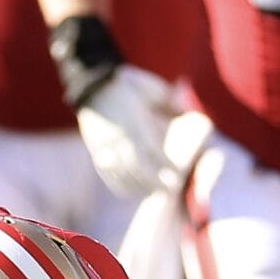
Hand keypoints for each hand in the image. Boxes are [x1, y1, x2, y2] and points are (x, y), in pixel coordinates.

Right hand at [76, 65, 177, 199]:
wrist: (92, 85)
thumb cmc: (127, 85)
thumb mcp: (150, 89)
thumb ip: (169, 101)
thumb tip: (187, 113)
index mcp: (132, 119)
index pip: (150, 146)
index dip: (164, 162)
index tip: (178, 173)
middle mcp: (117, 134)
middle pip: (136, 163)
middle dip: (153, 179)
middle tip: (170, 188)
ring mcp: (103, 143)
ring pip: (120, 170)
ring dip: (138, 185)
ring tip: (154, 193)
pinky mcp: (94, 148)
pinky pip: (105, 171)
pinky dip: (117, 183)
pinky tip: (130, 192)